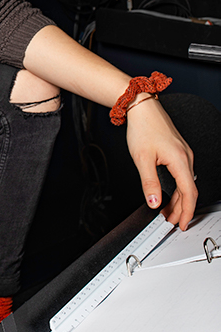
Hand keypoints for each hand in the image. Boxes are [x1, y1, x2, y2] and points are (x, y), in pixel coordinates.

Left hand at [125, 96, 196, 229]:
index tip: (181, 224)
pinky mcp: (178, 151)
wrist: (141, 107)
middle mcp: (186, 157)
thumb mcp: (142, 159)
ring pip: (185, 183)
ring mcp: (183, 154)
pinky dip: (176, 188)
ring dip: (177, 199)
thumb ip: (149, 183)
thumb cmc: (143, 128)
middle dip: (181, 209)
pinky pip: (181, 174)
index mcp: (180, 160)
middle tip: (170, 222)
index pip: (189, 193)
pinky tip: (167, 194)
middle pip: (188, 190)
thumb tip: (154, 202)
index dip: (186, 212)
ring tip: (167, 212)